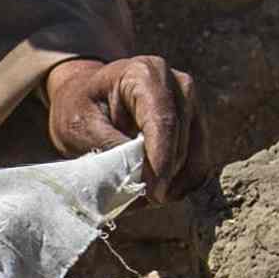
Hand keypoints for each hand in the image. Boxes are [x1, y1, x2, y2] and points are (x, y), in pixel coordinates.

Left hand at [39, 53, 210, 207]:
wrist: (89, 97)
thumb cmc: (79, 107)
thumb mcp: (80, 126)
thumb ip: (110, 148)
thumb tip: (138, 179)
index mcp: (145, 74)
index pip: (163, 121)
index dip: (161, 160)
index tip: (154, 194)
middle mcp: (179, 84)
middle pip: (181, 142)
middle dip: (162, 178)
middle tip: (134, 203)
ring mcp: (193, 104)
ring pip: (194, 157)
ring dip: (171, 185)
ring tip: (139, 199)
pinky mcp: (197, 126)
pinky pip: (198, 165)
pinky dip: (179, 185)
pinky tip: (155, 192)